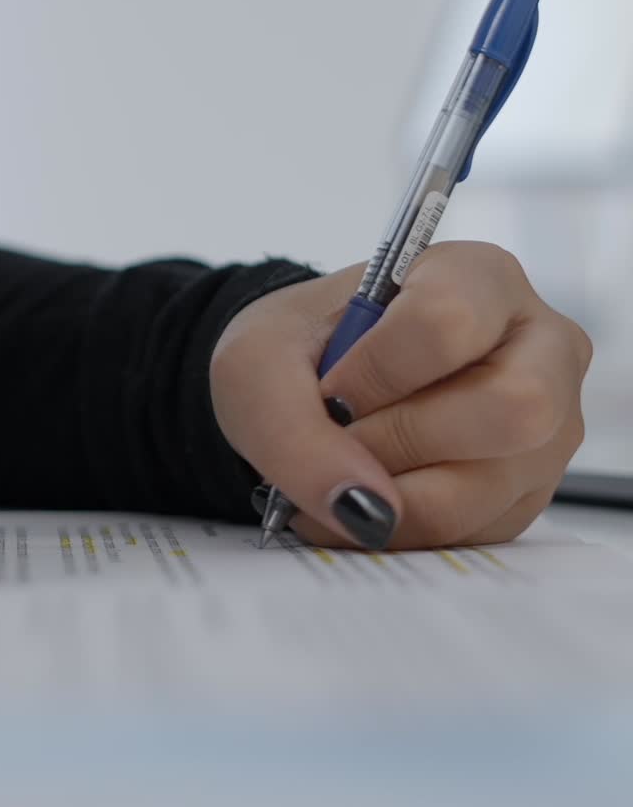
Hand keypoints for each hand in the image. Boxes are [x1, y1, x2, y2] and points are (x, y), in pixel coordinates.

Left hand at [210, 242, 590, 549]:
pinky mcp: (529, 488)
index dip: (378, 371)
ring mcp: (549, 422)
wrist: (316, 386)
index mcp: (480, 276)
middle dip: (404, 440)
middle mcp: (540, 344)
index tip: (331, 390)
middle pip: (515, 407)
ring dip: (397, 497)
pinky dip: (406, 527)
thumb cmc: (300, 350)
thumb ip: (292, 428)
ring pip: (493, 482)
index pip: (448, 322)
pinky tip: (370, 497)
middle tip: (346, 438)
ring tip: (344, 475)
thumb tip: (362, 506)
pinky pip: (479, 529)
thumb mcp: (258, 366)